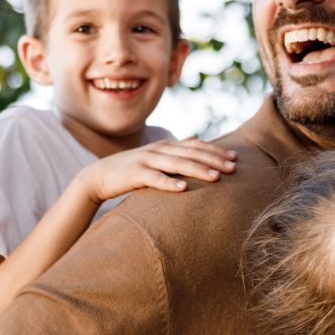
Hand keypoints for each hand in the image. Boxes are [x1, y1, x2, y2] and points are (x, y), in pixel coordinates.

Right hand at [74, 137, 237, 203]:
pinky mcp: (135, 174)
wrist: (99, 176)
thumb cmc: (131, 170)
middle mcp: (159, 149)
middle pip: (191, 153)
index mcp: (166, 146)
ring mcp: (146, 160)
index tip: (235, 158)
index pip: (196, 145)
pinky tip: (183, 188)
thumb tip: (196, 146)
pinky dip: (169, 183)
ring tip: (215, 178)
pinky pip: (154, 178)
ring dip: (198, 170)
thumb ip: (175, 153)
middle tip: (233, 169)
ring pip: (177, 164)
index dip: (216, 151)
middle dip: (214, 160)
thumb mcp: (155, 159)